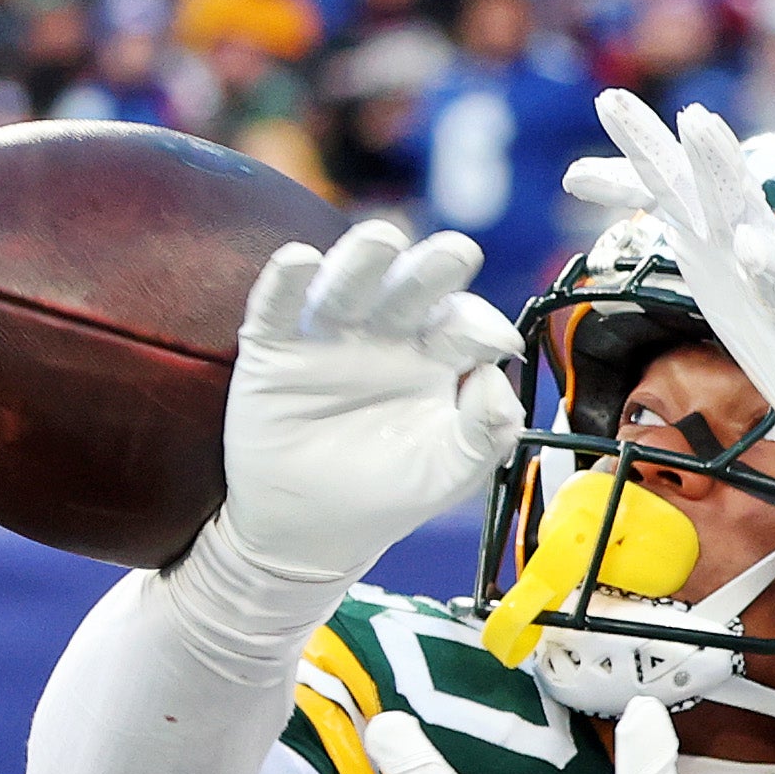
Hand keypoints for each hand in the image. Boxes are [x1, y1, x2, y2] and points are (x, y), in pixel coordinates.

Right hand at [222, 221, 526, 578]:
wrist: (312, 532)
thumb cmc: (390, 494)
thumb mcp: (452, 471)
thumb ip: (487, 430)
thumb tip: (494, 378)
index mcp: (436, 357)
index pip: (464, 322)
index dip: (482, 324)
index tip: (499, 344)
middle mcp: (386, 335)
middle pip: (412, 287)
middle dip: (433, 267)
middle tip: (456, 252)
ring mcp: (329, 337)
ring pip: (348, 285)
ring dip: (364, 260)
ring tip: (381, 241)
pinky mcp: (276, 349)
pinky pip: (278, 307)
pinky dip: (286, 282)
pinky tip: (299, 261)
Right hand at [564, 92, 774, 512]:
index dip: (771, 261)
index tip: (752, 246)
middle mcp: (767, 258)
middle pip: (744, 203)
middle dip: (721, 167)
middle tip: (699, 123)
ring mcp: (735, 240)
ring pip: (694, 183)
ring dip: (654, 145)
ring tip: (611, 100)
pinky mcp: (708, 241)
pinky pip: (660, 205)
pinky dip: (624, 188)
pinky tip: (574, 176)